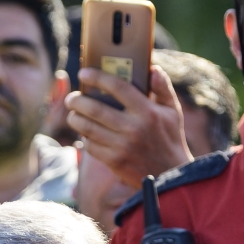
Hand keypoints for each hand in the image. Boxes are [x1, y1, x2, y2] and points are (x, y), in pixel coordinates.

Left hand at [65, 66, 192, 187]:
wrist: (170, 174)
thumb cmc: (169, 138)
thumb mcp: (172, 111)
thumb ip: (163, 88)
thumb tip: (152, 68)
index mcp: (147, 111)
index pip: (118, 88)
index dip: (97, 78)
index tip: (83, 72)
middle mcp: (133, 128)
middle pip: (94, 109)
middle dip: (77, 100)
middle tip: (72, 98)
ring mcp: (122, 146)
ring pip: (87, 128)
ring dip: (74, 118)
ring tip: (73, 114)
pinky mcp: (114, 161)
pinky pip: (90, 145)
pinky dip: (84, 137)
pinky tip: (84, 132)